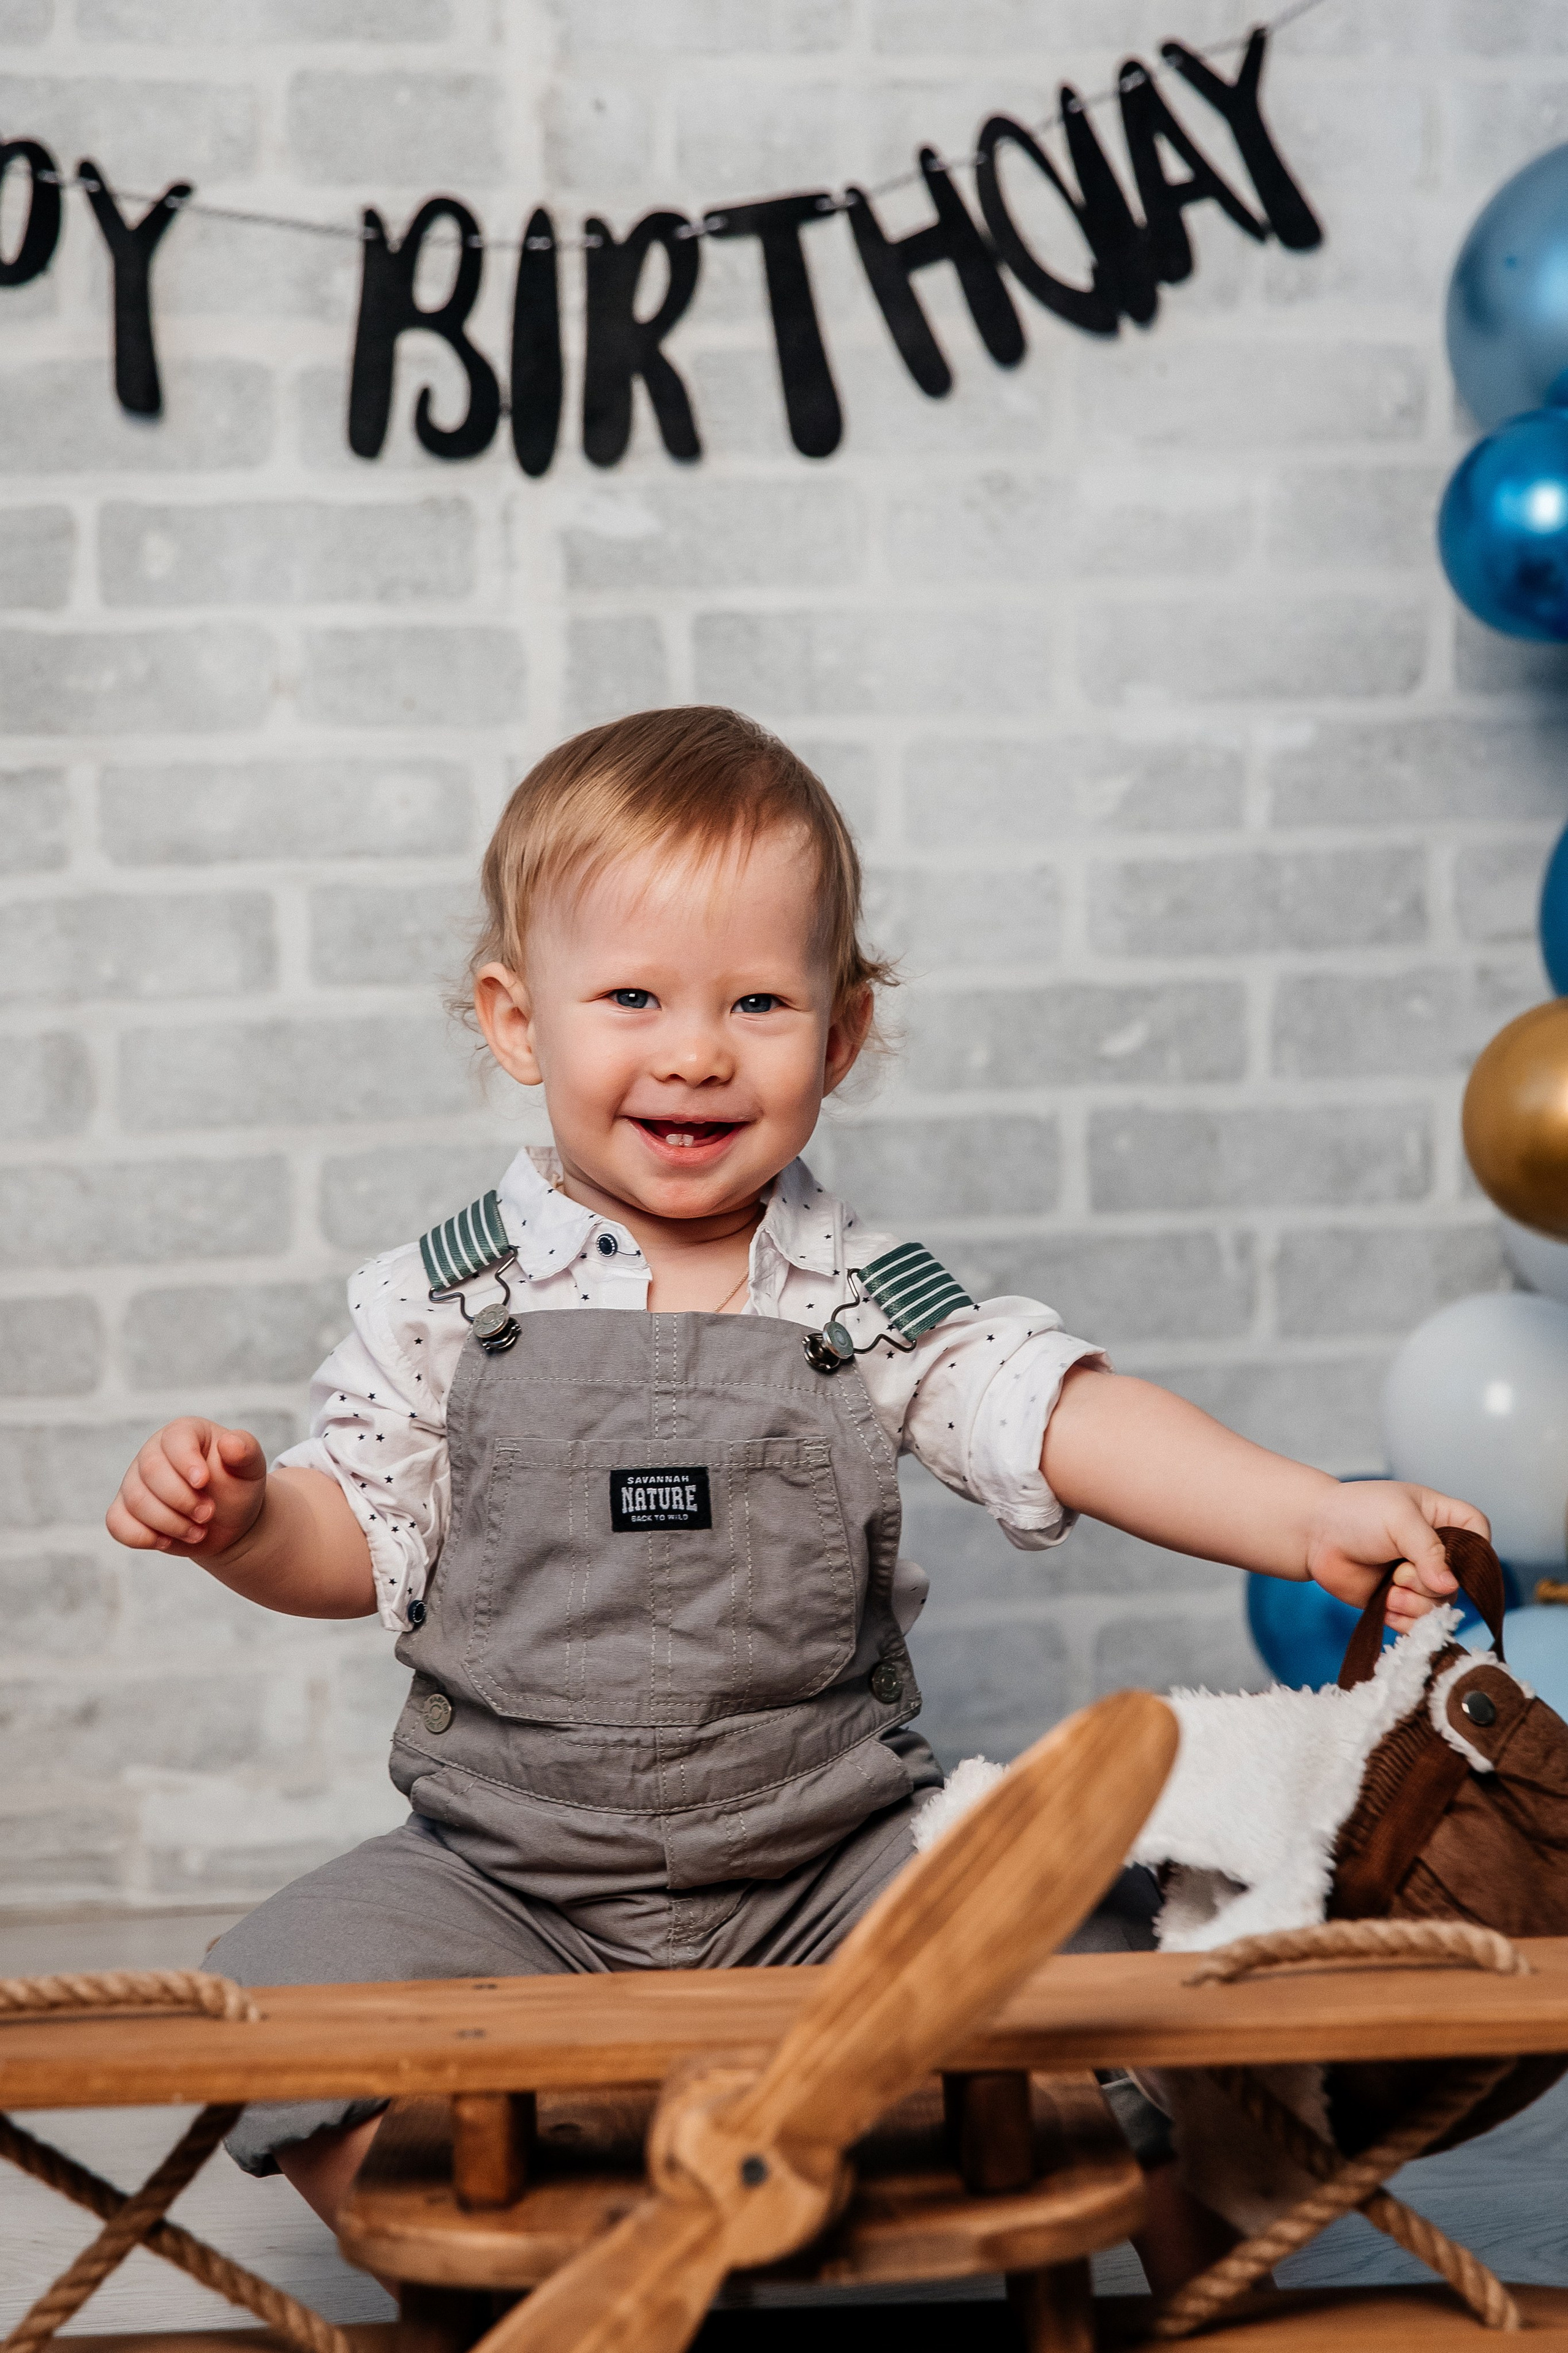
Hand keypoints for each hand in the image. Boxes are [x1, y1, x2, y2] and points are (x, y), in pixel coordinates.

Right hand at [106, 1419, 268, 1559]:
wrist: (227, 1521)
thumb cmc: (237, 1488)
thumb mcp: (250, 1469)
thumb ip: (246, 1453)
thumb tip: (230, 1444)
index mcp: (184, 1433)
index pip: (175, 1439)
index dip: (187, 1463)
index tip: (204, 1483)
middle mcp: (154, 1452)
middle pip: (151, 1472)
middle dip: (182, 1500)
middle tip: (208, 1514)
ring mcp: (135, 1481)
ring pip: (136, 1501)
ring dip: (170, 1523)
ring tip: (198, 1531)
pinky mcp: (125, 1510)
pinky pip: (117, 1523)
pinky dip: (142, 1537)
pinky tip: (166, 1541)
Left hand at [1302, 1482, 1490, 1631]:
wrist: (1314, 1534)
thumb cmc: (1356, 1513)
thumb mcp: (1399, 1520)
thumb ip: (1429, 1551)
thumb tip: (1450, 1587)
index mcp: (1444, 1519)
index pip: (1480, 1536)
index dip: (1471, 1553)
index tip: (1448, 1558)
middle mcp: (1437, 1552)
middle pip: (1461, 1582)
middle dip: (1428, 1583)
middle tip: (1399, 1570)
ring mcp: (1420, 1579)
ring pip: (1440, 1607)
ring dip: (1413, 1605)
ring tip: (1389, 1590)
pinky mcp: (1401, 1602)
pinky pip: (1418, 1625)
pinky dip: (1403, 1621)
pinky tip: (1385, 1606)